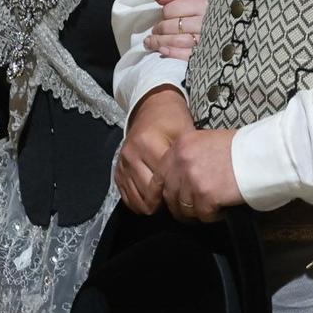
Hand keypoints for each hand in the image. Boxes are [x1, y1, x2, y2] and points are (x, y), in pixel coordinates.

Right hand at [116, 86, 192, 214]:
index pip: (163, 180)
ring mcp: (122, 164)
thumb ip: (187, 159)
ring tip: (167, 200)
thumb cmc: (173, 121)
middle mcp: (131, 155)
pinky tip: (153, 200)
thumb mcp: (185, 133)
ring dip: (152, 205)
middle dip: (165, 202)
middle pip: (149, 194)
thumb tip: (195, 186)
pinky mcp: (117, 172)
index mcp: (147, 143)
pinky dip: (141, 203)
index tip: (189, 194)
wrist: (151, 108)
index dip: (178, 191)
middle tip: (179, 199)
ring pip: (137, 200)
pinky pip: (127, 198)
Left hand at [144, 0, 208, 60]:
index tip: (164, 16)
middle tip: (154, 31)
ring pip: (178, 41)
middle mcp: (207, 22)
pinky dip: (173, 54)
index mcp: (204, 4)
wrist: (236, 25)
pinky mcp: (208, 54)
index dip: (165, 13)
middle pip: (174, 26)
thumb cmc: (214, 7)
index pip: (175, 8)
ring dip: (160, 42)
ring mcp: (208, 39)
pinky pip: (187, 55)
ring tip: (150, 43)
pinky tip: (163, 52)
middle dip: (160, 29)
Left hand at [154, 128, 242, 222]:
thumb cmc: (242, 148)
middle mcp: (181, 161)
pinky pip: (203, 215)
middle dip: (182, 206)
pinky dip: (214, 215)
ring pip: (185, 208)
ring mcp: (192, 179)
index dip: (163, 193)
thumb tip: (180, 181)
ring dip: (199, 211)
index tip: (168, 203)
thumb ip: (189, 159)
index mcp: (180, 146)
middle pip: (170, 195)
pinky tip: (225, 206)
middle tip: (198, 208)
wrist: (263, 154)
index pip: (159, 176)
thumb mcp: (207, 142)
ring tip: (216, 205)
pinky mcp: (205, 196)